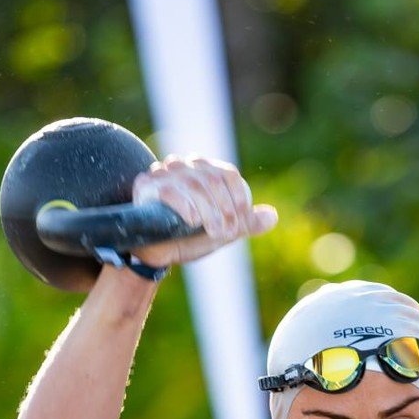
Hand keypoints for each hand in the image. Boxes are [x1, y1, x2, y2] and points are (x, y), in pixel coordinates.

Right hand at [129, 156, 277, 268]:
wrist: (154, 253)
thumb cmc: (187, 238)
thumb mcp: (222, 232)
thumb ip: (246, 224)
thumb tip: (273, 216)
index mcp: (202, 170)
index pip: (227, 174)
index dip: (239, 198)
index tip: (242, 222)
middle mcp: (182, 165)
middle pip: (213, 180)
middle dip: (226, 210)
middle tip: (230, 233)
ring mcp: (161, 173)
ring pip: (195, 185)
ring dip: (210, 213)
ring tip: (216, 233)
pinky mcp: (145, 185)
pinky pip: (171, 191)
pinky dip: (186, 207)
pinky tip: (193, 222)